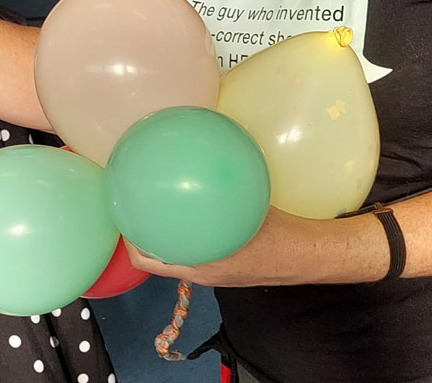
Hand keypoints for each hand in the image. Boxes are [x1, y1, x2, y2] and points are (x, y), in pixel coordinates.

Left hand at [123, 207, 320, 287]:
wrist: (311, 257)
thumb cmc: (282, 234)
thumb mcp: (247, 204)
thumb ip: (220, 190)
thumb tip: (205, 157)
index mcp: (199, 264)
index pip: (146, 261)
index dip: (128, 241)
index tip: (122, 217)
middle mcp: (202, 273)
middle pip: (156, 259)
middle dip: (143, 235)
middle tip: (135, 207)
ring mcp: (214, 274)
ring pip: (177, 257)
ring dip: (166, 237)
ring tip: (158, 207)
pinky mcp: (227, 270)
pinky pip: (199, 255)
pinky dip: (190, 238)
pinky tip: (196, 214)